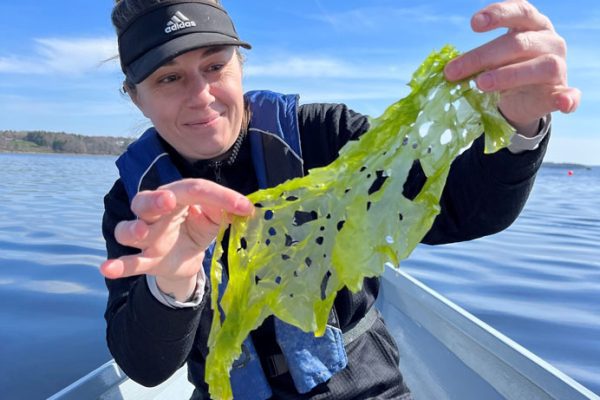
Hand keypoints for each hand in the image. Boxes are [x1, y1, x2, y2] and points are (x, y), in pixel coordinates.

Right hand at [100, 179, 253, 299]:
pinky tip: (106, 268)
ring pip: (129, 229)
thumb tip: (244, 208)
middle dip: (155, 200)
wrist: (187, 259)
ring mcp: (147, 237)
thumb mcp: (214, 219)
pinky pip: (127, 262)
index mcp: (177, 197)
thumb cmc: (198, 228)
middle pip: (146, 201)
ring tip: (141, 233)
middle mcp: (155, 213)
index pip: (194, 190)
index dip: (220, 197)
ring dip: (133, 230)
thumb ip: (224, 211)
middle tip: (168, 200)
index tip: (244, 207)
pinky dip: (117, 266)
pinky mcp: (144, 259)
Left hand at [444, 0, 580, 135]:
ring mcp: (558, 67)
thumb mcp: (491, 61)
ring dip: (509, 75)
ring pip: (541, 66)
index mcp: (532, 26)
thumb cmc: (505, 70)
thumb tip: (448, 71)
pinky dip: (568, 99)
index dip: (498, 14)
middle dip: (482, 56)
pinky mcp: (560, 93)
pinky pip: (569, 96)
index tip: (474, 24)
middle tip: (453, 72)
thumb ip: (476, 61)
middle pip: (518, 43)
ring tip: (481, 84)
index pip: (519, 11)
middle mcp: (548, 41)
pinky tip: (563, 104)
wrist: (525, 99)